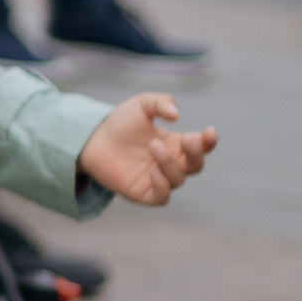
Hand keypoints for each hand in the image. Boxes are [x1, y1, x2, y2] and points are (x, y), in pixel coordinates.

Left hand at [78, 94, 217, 207]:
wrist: (92, 139)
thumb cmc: (120, 122)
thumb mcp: (141, 104)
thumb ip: (160, 103)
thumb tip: (176, 115)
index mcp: (176, 143)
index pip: (201, 146)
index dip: (209, 141)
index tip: (209, 132)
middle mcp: (171, 162)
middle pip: (196, 165)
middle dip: (195, 154)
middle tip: (185, 141)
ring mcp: (158, 179)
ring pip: (179, 179)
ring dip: (171, 164)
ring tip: (153, 147)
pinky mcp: (143, 193)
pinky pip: (162, 197)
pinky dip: (162, 186)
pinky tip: (153, 171)